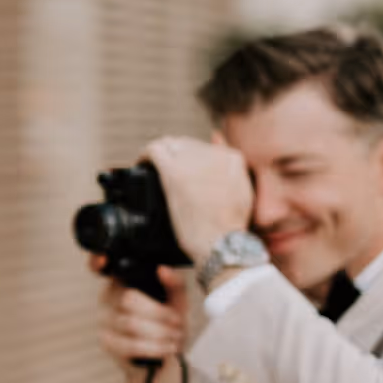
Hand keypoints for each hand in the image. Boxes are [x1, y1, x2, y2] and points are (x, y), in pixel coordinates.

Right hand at [91, 257, 188, 382]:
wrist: (162, 357)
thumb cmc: (167, 324)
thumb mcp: (176, 300)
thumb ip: (174, 283)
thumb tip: (163, 269)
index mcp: (120, 281)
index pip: (98, 267)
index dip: (96, 261)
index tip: (106, 260)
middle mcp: (106, 298)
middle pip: (129, 299)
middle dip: (160, 313)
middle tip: (177, 322)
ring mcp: (104, 320)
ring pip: (131, 323)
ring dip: (160, 332)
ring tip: (176, 336)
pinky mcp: (107, 342)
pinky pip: (130, 345)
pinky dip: (154, 347)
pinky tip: (167, 347)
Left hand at [143, 135, 253, 263]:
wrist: (222, 247)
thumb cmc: (230, 229)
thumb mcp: (242, 193)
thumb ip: (231, 165)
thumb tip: (215, 135)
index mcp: (232, 159)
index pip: (203, 148)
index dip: (188, 158)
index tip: (181, 170)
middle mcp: (213, 155)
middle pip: (185, 145)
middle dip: (173, 156)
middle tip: (163, 172)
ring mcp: (193, 163)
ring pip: (169, 145)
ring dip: (159, 155)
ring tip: (151, 168)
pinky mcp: (174, 173)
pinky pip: (154, 151)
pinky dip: (144, 155)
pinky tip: (140, 164)